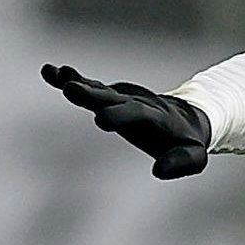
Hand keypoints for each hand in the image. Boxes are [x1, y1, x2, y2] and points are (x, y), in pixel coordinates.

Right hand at [42, 62, 210, 177]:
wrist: (185, 117)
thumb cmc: (188, 142)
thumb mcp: (194, 157)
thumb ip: (179, 163)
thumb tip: (158, 171)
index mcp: (155, 117)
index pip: (137, 114)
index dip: (121, 115)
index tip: (101, 120)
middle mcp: (136, 103)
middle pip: (112, 98)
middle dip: (92, 95)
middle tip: (70, 90)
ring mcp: (122, 98)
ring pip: (98, 89)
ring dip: (77, 82)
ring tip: (56, 75)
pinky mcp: (112, 97)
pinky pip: (90, 88)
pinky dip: (71, 79)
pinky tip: (50, 73)